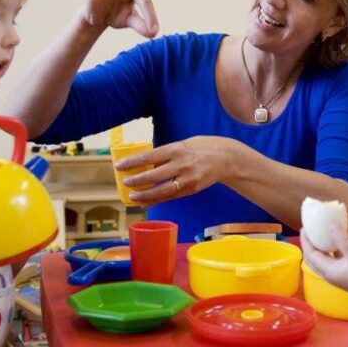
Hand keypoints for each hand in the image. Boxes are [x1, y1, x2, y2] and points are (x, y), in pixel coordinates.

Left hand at [114, 136, 235, 207]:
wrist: (228, 158)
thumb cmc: (204, 147)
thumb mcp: (185, 143)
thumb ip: (168, 152)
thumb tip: (148, 161)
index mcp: (178, 149)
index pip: (150, 156)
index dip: (133, 162)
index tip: (119, 165)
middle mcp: (182, 164)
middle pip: (155, 175)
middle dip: (137, 180)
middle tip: (125, 182)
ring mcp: (188, 179)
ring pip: (163, 190)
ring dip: (146, 194)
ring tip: (133, 196)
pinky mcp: (193, 189)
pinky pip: (172, 196)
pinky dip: (158, 200)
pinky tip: (146, 202)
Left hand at [300, 223, 347, 303]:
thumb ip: (342, 239)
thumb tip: (330, 225)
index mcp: (327, 270)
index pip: (310, 254)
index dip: (305, 241)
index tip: (304, 228)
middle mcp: (329, 274)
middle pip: (312, 259)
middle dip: (308, 245)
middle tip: (309, 231)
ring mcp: (336, 276)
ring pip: (321, 260)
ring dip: (318, 248)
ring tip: (320, 235)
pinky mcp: (344, 274)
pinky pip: (331, 261)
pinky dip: (329, 251)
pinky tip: (336, 243)